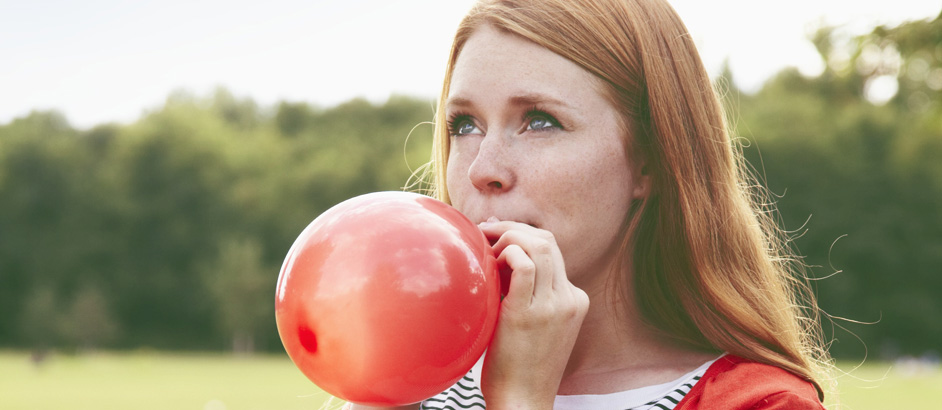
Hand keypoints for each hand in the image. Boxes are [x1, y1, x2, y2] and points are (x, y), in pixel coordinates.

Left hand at [477, 219, 589, 409]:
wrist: (524, 401)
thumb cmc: (520, 367)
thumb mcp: (536, 326)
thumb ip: (528, 296)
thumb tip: (500, 263)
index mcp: (574, 300)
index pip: (552, 249)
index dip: (522, 235)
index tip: (496, 235)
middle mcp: (569, 299)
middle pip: (547, 240)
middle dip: (513, 228)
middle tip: (485, 231)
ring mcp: (554, 305)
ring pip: (538, 245)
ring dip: (507, 237)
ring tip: (484, 247)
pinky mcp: (531, 314)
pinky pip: (523, 265)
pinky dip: (506, 254)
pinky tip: (489, 265)